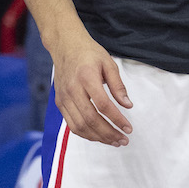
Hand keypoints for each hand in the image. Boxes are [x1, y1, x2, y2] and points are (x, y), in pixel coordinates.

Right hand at [49, 30, 133, 145]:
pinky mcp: (59, 103)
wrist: (65, 46)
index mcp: (87, 77)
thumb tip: (128, 105)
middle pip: (91, 119)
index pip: (103, 105)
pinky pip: (71, 124)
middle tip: (124, 140)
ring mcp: (63, 98)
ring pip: (79, 126)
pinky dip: (86, 134)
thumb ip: (118, 85)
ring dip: (98, 137)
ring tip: (114, 141)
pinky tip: (99, 136)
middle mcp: (72, 89)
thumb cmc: (89, 54)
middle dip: (109, 133)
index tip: (129, 128)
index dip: (117, 119)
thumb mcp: (109, 63)